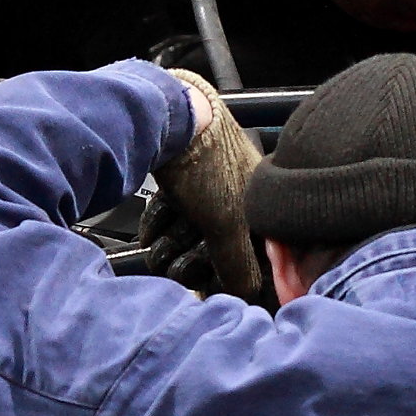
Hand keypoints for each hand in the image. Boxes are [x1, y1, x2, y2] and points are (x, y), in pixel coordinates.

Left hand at [154, 67, 265, 300]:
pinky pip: (173, 212)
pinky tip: (150, 233)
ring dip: (169, 246)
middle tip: (175, 269)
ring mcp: (211, 182)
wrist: (168, 118)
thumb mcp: (228, 225)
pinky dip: (159, 225)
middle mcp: (242, 191)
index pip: (251, 252)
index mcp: (265, 201)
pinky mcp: (183, 175)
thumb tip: (248, 298)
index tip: (208, 286)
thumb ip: (241, 267)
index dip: (226, 272)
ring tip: (157, 250)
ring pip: (190, 230)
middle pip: (215, 245)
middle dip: (190, 260)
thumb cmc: (208, 162)